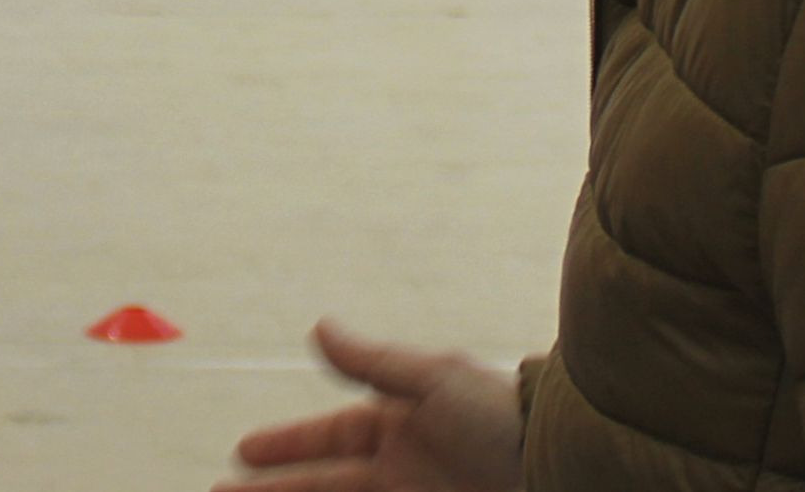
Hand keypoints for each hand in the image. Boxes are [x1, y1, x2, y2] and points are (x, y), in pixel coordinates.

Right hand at [225, 321, 520, 491]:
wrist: (562, 468)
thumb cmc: (504, 419)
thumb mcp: (435, 379)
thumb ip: (372, 361)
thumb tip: (320, 327)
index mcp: (403, 425)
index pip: (331, 438)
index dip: (286, 446)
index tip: (242, 452)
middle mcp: (405, 469)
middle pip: (323, 486)